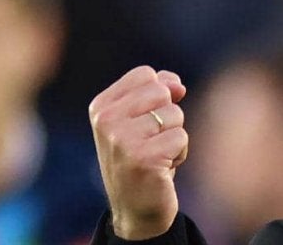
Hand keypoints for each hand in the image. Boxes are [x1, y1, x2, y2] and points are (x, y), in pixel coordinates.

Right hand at [89, 66, 187, 239]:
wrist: (136, 207)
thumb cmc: (142, 157)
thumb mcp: (141, 120)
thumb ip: (157, 92)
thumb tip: (177, 85)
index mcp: (101, 107)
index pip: (145, 74)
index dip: (160, 94)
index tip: (147, 120)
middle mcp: (106, 121)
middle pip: (162, 92)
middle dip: (169, 116)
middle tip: (153, 141)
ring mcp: (122, 140)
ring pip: (175, 114)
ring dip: (175, 136)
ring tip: (157, 155)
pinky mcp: (143, 158)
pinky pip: (181, 137)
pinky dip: (180, 153)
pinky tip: (163, 168)